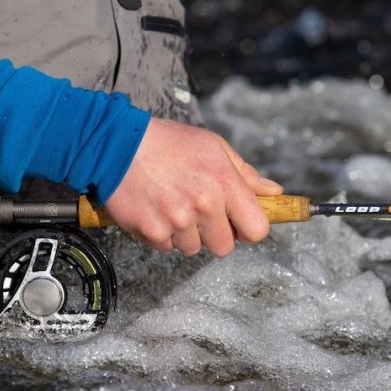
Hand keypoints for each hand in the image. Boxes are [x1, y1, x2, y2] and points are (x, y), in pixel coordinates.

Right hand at [103, 117, 283, 255]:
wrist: (116, 144)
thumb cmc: (167, 142)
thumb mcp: (213, 146)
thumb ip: (246, 173)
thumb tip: (274, 192)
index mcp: (224, 183)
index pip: (256, 229)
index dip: (248, 229)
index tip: (237, 224)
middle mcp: (203, 204)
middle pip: (224, 247)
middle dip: (214, 234)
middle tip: (198, 213)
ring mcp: (177, 221)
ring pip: (193, 248)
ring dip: (185, 234)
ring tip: (171, 205)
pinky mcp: (152, 232)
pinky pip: (166, 247)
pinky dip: (161, 234)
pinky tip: (154, 209)